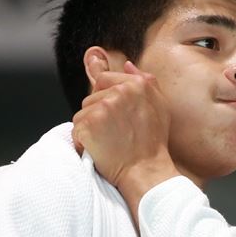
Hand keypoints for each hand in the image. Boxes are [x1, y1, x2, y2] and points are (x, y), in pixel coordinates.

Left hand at [72, 62, 178, 203]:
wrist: (146, 171)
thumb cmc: (153, 143)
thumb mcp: (159, 106)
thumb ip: (146, 81)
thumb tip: (128, 65)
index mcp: (138, 84)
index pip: (104, 79)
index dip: (105, 99)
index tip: (114, 118)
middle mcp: (120, 92)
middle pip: (91, 96)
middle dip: (97, 115)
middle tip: (114, 133)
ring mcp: (103, 107)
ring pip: (82, 112)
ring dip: (89, 128)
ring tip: (107, 142)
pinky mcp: (89, 123)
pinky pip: (76, 128)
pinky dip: (82, 141)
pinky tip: (98, 149)